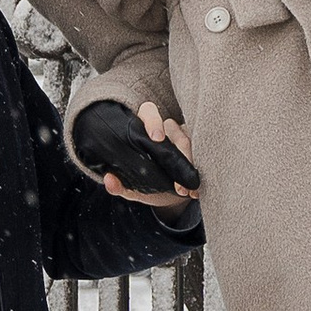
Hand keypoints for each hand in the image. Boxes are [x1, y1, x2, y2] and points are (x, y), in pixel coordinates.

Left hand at [74, 96, 201, 211]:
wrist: (172, 198)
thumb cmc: (150, 185)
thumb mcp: (134, 187)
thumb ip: (120, 185)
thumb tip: (108, 180)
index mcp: (144, 130)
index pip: (148, 112)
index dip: (153, 121)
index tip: (157, 138)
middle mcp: (165, 129)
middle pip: (172, 126)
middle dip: (177, 147)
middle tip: (176, 167)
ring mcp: (184, 136)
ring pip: (188, 141)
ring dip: (187, 165)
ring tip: (182, 190)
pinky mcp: (199, 147)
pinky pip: (202, 152)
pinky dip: (197, 172)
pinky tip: (194, 190)